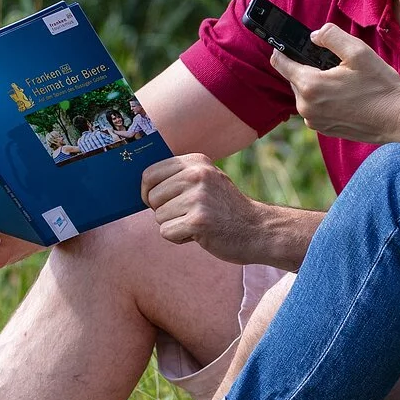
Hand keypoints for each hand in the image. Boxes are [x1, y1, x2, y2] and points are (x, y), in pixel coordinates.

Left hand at [142, 153, 268, 263]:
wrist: (257, 229)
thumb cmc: (226, 208)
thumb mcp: (207, 180)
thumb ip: (179, 177)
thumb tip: (141, 185)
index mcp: (196, 162)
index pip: (150, 174)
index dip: (147, 192)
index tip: (158, 202)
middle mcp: (197, 175)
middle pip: (151, 197)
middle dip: (163, 211)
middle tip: (187, 215)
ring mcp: (198, 197)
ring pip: (158, 217)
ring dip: (174, 225)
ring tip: (197, 223)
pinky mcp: (198, 221)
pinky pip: (167, 232)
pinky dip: (179, 238)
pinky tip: (199, 234)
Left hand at [274, 24, 399, 144]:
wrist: (397, 119)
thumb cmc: (380, 87)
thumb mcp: (358, 52)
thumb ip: (330, 36)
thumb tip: (313, 35)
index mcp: (311, 86)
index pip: (280, 63)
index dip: (281, 49)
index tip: (286, 43)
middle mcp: (306, 107)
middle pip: (294, 78)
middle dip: (307, 67)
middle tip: (333, 64)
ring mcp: (314, 121)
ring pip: (305, 93)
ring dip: (317, 84)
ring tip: (343, 80)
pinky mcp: (324, 129)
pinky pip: (315, 107)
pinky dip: (324, 99)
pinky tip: (345, 95)